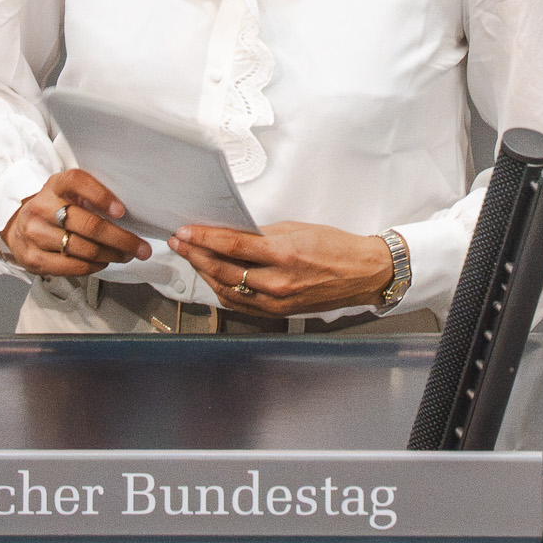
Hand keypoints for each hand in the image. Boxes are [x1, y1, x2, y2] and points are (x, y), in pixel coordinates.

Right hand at [0, 170, 150, 276]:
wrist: (16, 227)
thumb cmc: (53, 209)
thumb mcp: (66, 193)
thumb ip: (90, 197)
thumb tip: (130, 213)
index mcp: (55, 185)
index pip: (78, 182)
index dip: (101, 196)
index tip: (122, 211)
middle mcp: (42, 207)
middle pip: (89, 225)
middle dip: (121, 239)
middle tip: (141, 248)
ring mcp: (35, 234)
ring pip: (84, 249)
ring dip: (111, 255)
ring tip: (126, 256)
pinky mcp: (33, 257)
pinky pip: (72, 266)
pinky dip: (94, 266)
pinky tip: (104, 262)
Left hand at [169, 221, 392, 316]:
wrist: (361, 274)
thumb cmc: (335, 248)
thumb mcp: (296, 230)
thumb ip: (262, 234)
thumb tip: (232, 233)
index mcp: (284, 255)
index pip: (232, 246)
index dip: (204, 239)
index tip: (186, 231)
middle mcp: (278, 282)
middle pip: (224, 270)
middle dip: (196, 255)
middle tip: (180, 243)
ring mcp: (277, 302)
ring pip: (228, 290)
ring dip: (205, 273)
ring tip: (192, 258)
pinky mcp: (279, 313)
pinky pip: (242, 304)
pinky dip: (223, 291)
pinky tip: (213, 279)